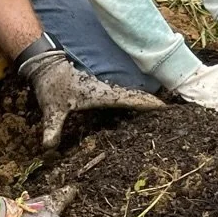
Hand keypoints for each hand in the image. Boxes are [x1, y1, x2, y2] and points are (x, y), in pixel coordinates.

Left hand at [18, 39, 162, 150]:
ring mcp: (104, 89)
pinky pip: (121, 96)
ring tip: (160, 112)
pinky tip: (136, 109)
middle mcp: (107, 90)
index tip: (165, 107)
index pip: (129, 99)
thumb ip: (52, 130)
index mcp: (101, 93)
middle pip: (135, 97)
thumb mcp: (52, 110)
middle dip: (152, 104)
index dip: (147, 103)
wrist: (47, 65)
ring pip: (129, 95)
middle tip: (171, 113)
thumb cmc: (52, 85)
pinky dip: (132, 100)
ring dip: (144, 101)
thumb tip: (49, 151)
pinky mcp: (100, 89)